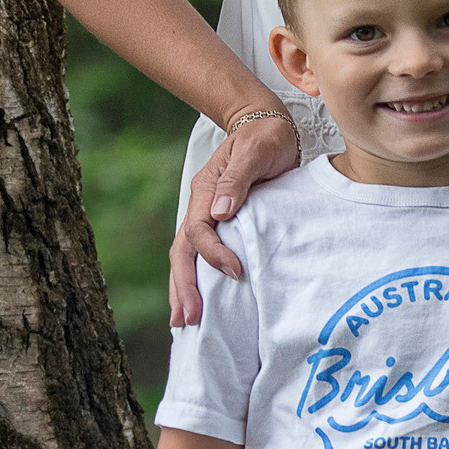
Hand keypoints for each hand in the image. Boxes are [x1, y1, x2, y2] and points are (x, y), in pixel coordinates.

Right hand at [169, 108, 299, 327]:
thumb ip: (239, 179)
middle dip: (184, 287)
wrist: (264, 125)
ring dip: (183, 290)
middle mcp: (200, 205)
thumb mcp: (256, 150)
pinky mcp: (219, 224)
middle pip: (182, 252)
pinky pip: (200, 256)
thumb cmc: (265, 136)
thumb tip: (220, 211)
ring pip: (186, 258)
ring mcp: (206, 216)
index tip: (236, 271)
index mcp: (206, 189)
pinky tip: (197, 304)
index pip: (200, 230)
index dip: (214, 254)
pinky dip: (195, 281)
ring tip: (184, 324)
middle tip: (190, 319)